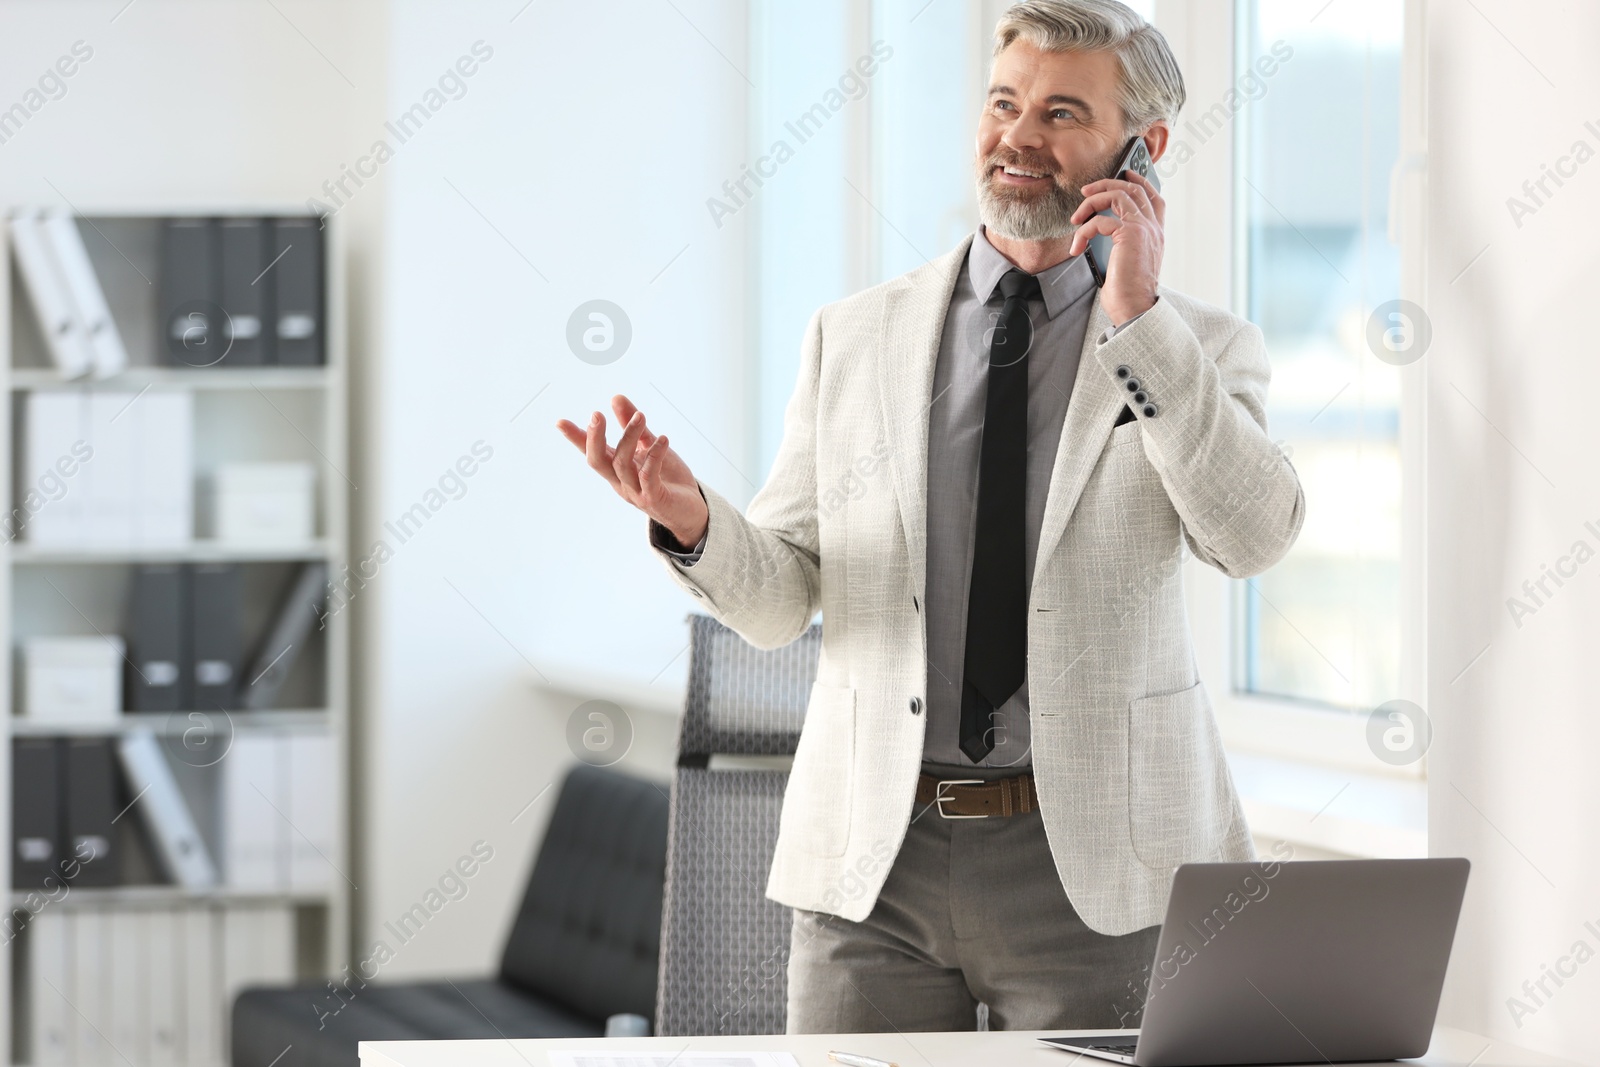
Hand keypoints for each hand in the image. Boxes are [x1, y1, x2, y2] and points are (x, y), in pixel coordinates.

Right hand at [556, 394, 708, 546]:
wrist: (692, 510)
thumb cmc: (668, 478)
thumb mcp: (649, 445)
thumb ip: (632, 424)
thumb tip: (615, 397)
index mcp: (616, 469)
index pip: (592, 452)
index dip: (576, 438)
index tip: (560, 422)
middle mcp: (621, 482)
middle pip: (598, 461)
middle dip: (594, 438)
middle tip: (596, 415)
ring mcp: (636, 491)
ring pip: (623, 464)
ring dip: (629, 437)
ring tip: (640, 417)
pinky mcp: (654, 498)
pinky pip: (649, 475)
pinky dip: (654, 455)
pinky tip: (662, 439)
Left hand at [1068, 168, 1164, 326]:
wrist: (1135, 310)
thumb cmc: (1128, 295)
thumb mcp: (1125, 264)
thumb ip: (1121, 245)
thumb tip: (1098, 236)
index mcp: (1156, 235)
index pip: (1155, 198)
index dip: (1140, 181)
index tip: (1125, 174)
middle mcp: (1154, 229)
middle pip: (1134, 189)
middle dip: (1108, 183)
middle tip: (1086, 191)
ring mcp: (1145, 229)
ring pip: (1119, 194)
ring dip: (1092, 201)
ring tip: (1076, 218)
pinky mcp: (1131, 234)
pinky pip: (1100, 220)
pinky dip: (1083, 231)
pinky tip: (1076, 247)